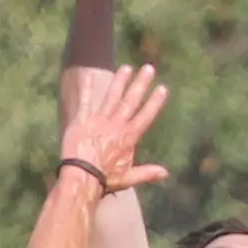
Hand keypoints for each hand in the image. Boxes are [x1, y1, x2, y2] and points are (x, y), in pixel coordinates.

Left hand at [59, 65, 169, 194]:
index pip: (145, 116)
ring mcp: (99, 120)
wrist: (81, 177)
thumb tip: (165, 173)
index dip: (155, 102)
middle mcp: (116, 125)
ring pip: (112, 97)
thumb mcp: (128, 178)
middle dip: (141, 84)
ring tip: (127, 67)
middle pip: (131, 101)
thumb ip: (147, 172)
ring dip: (120, 81)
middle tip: (149, 68)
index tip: (162, 88)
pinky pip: (85, 101)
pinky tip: (89, 75)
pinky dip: (86, 89)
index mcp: (128, 137)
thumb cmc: (104, 179)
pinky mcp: (82, 120)